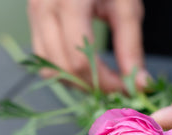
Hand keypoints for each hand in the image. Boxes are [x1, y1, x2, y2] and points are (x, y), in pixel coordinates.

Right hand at [28, 0, 148, 91]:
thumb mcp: (126, 5)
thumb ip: (131, 47)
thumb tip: (139, 84)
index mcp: (69, 2)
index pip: (81, 60)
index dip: (106, 82)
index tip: (127, 88)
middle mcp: (44, 8)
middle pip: (63, 68)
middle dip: (93, 85)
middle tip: (118, 88)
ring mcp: (33, 13)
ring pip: (49, 67)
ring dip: (76, 81)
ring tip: (103, 80)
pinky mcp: (32, 19)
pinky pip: (43, 57)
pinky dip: (64, 70)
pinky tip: (86, 68)